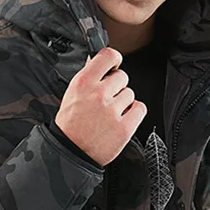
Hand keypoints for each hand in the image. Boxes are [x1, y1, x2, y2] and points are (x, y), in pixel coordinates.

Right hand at [53, 47, 145, 166]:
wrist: (70, 153)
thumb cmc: (69, 126)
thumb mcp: (71, 95)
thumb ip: (87, 78)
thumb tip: (100, 65)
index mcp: (83, 83)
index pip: (108, 56)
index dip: (114, 60)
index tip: (114, 66)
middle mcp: (99, 94)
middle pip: (122, 76)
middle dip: (117, 86)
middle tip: (107, 99)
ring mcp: (113, 111)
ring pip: (130, 94)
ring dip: (124, 102)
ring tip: (110, 114)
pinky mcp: (124, 127)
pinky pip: (140, 108)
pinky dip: (134, 113)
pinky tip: (122, 118)